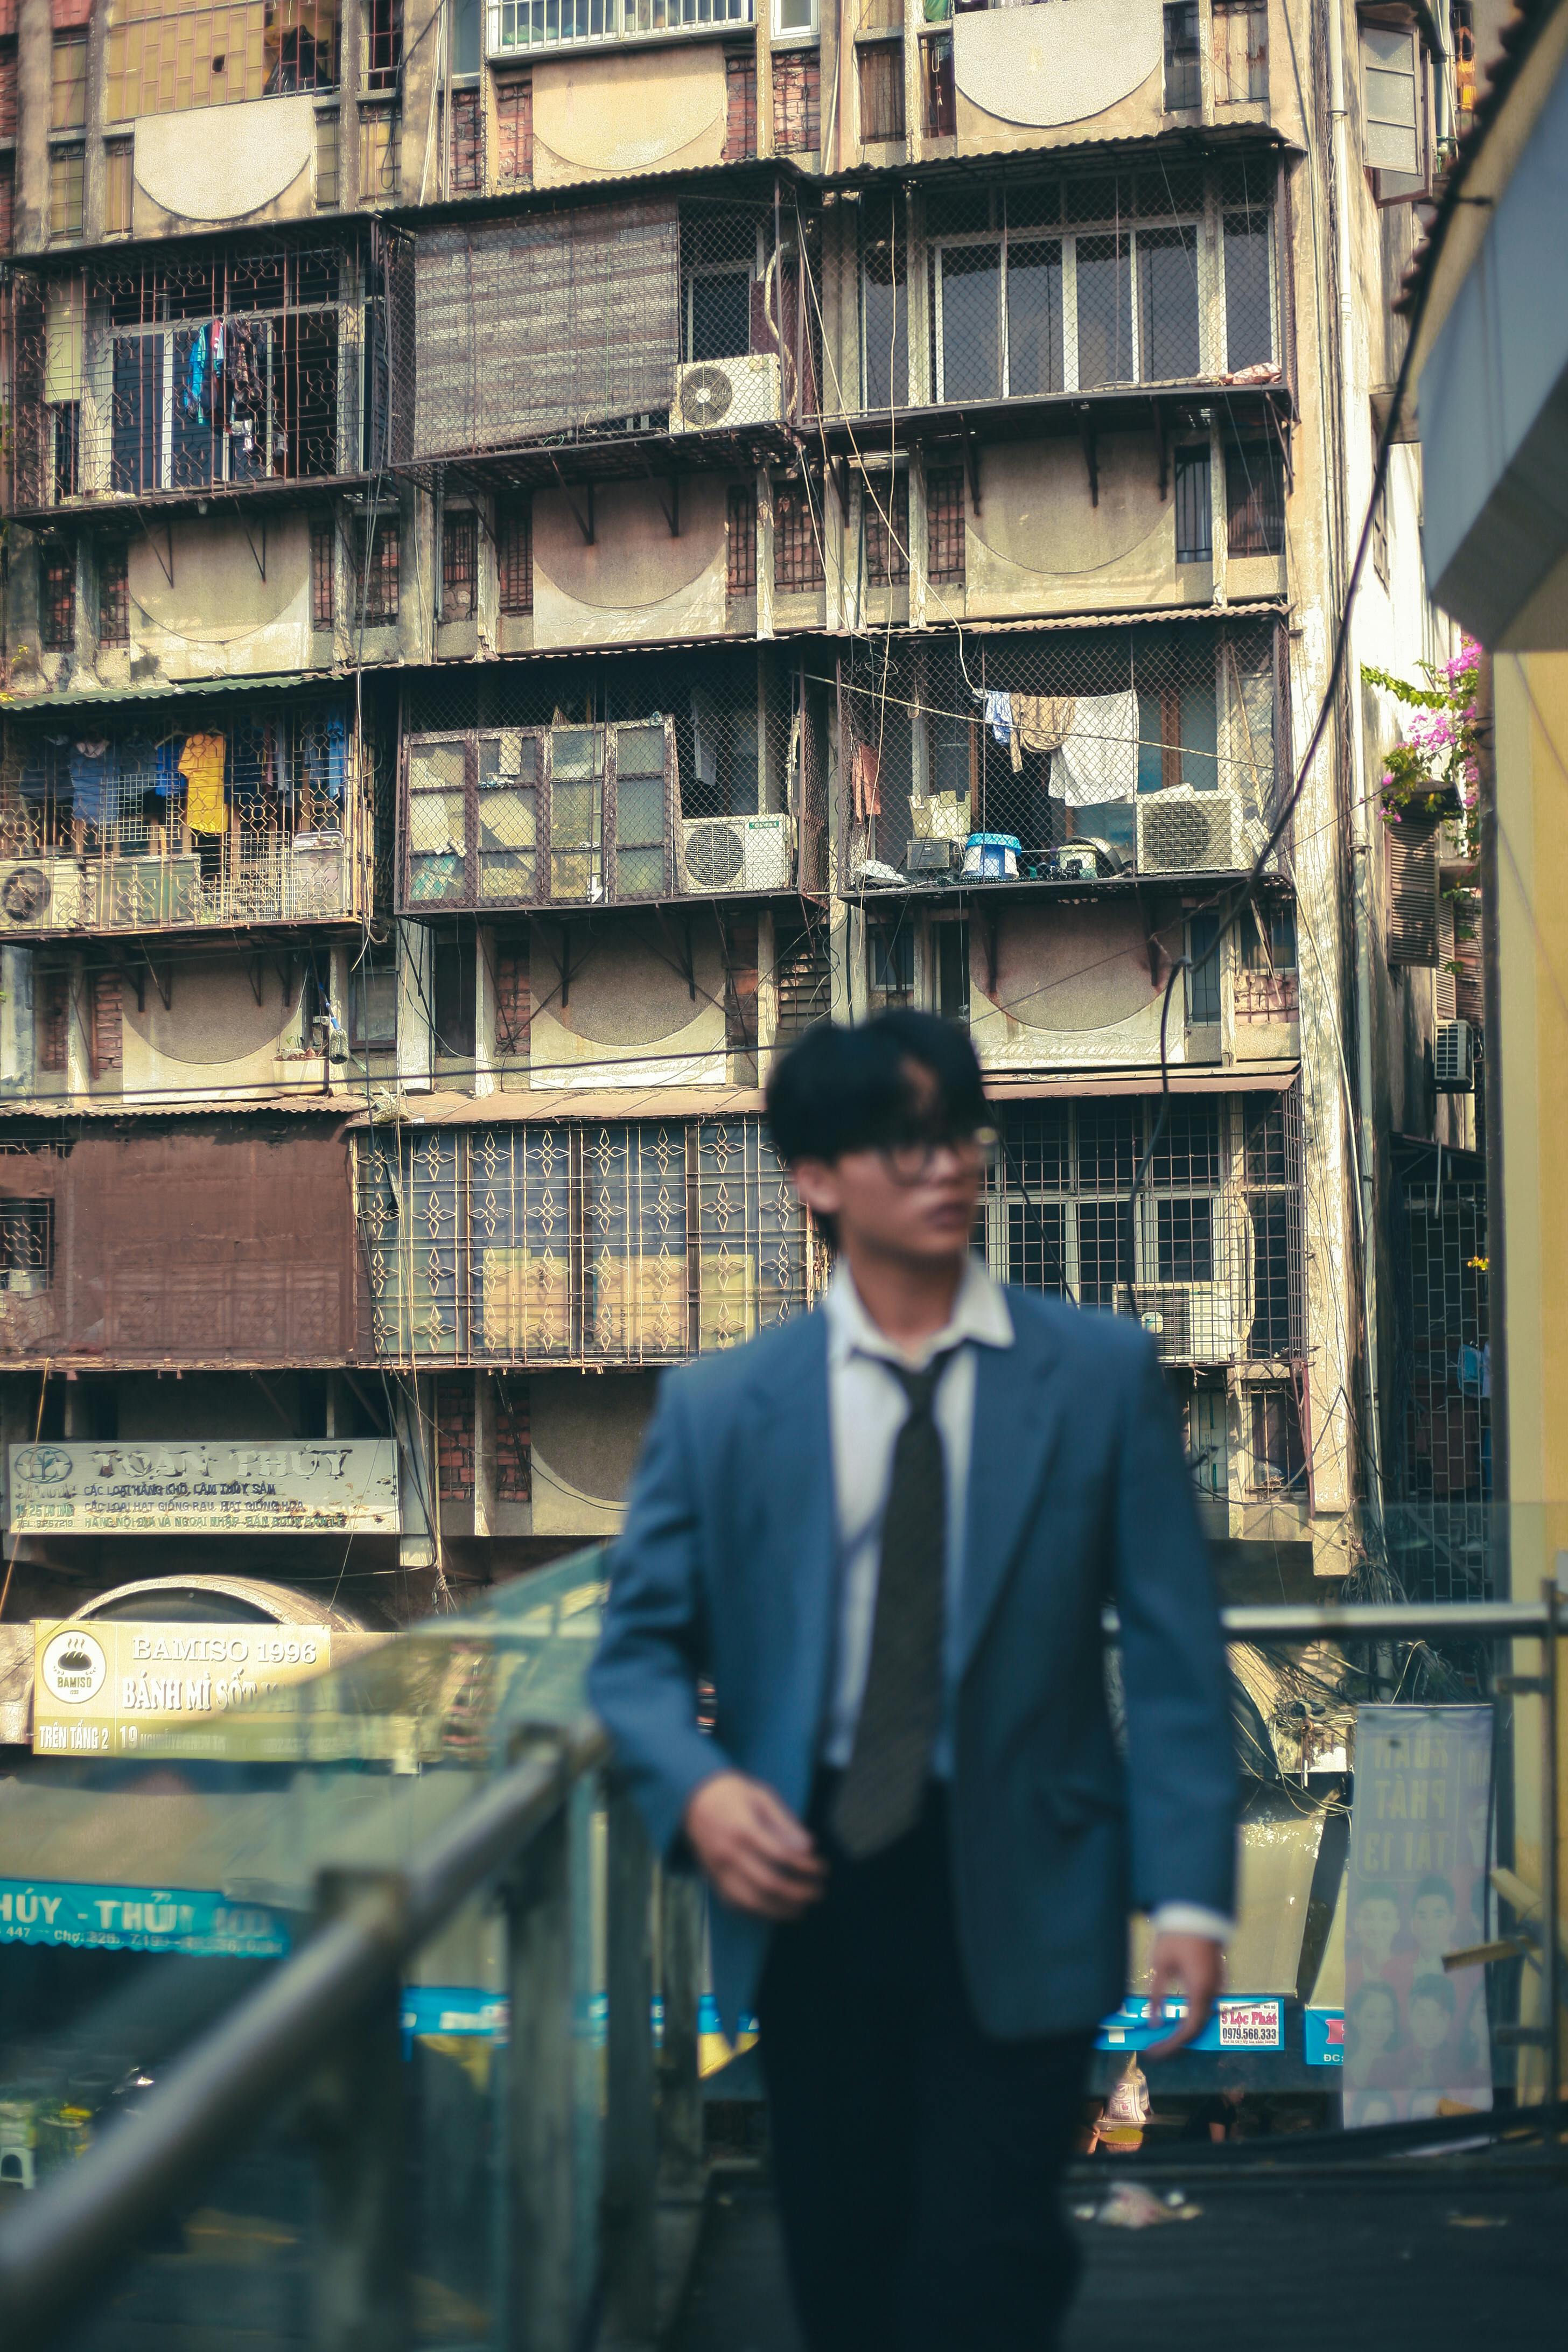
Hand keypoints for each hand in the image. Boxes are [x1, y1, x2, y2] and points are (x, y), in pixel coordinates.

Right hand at [683, 1771, 827, 1920]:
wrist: (692, 1797)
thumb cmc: (732, 1793)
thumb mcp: (762, 1796)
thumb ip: (785, 1823)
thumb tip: (809, 1847)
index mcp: (744, 1829)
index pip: (782, 1856)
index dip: (806, 1866)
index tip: (822, 1869)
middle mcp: (729, 1853)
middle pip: (769, 1883)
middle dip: (798, 1893)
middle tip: (818, 1893)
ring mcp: (718, 1869)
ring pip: (752, 1901)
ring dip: (780, 1910)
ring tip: (801, 1909)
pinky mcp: (712, 1878)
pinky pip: (735, 1903)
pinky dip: (757, 1911)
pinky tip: (774, 1910)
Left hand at [1143, 1932, 1224, 2060]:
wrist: (1196, 1911)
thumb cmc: (1174, 1936)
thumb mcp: (1159, 1965)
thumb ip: (1156, 1996)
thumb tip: (1154, 2024)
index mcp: (1200, 1990)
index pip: (1189, 2029)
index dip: (1172, 2045)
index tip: (1154, 2052)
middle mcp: (1213, 1991)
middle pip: (1198, 2026)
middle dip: (1177, 2041)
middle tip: (1155, 2048)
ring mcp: (1218, 1984)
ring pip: (1203, 2016)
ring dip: (1184, 2030)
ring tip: (1162, 2038)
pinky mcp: (1216, 1977)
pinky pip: (1206, 2005)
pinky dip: (1191, 2017)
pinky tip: (1176, 2020)